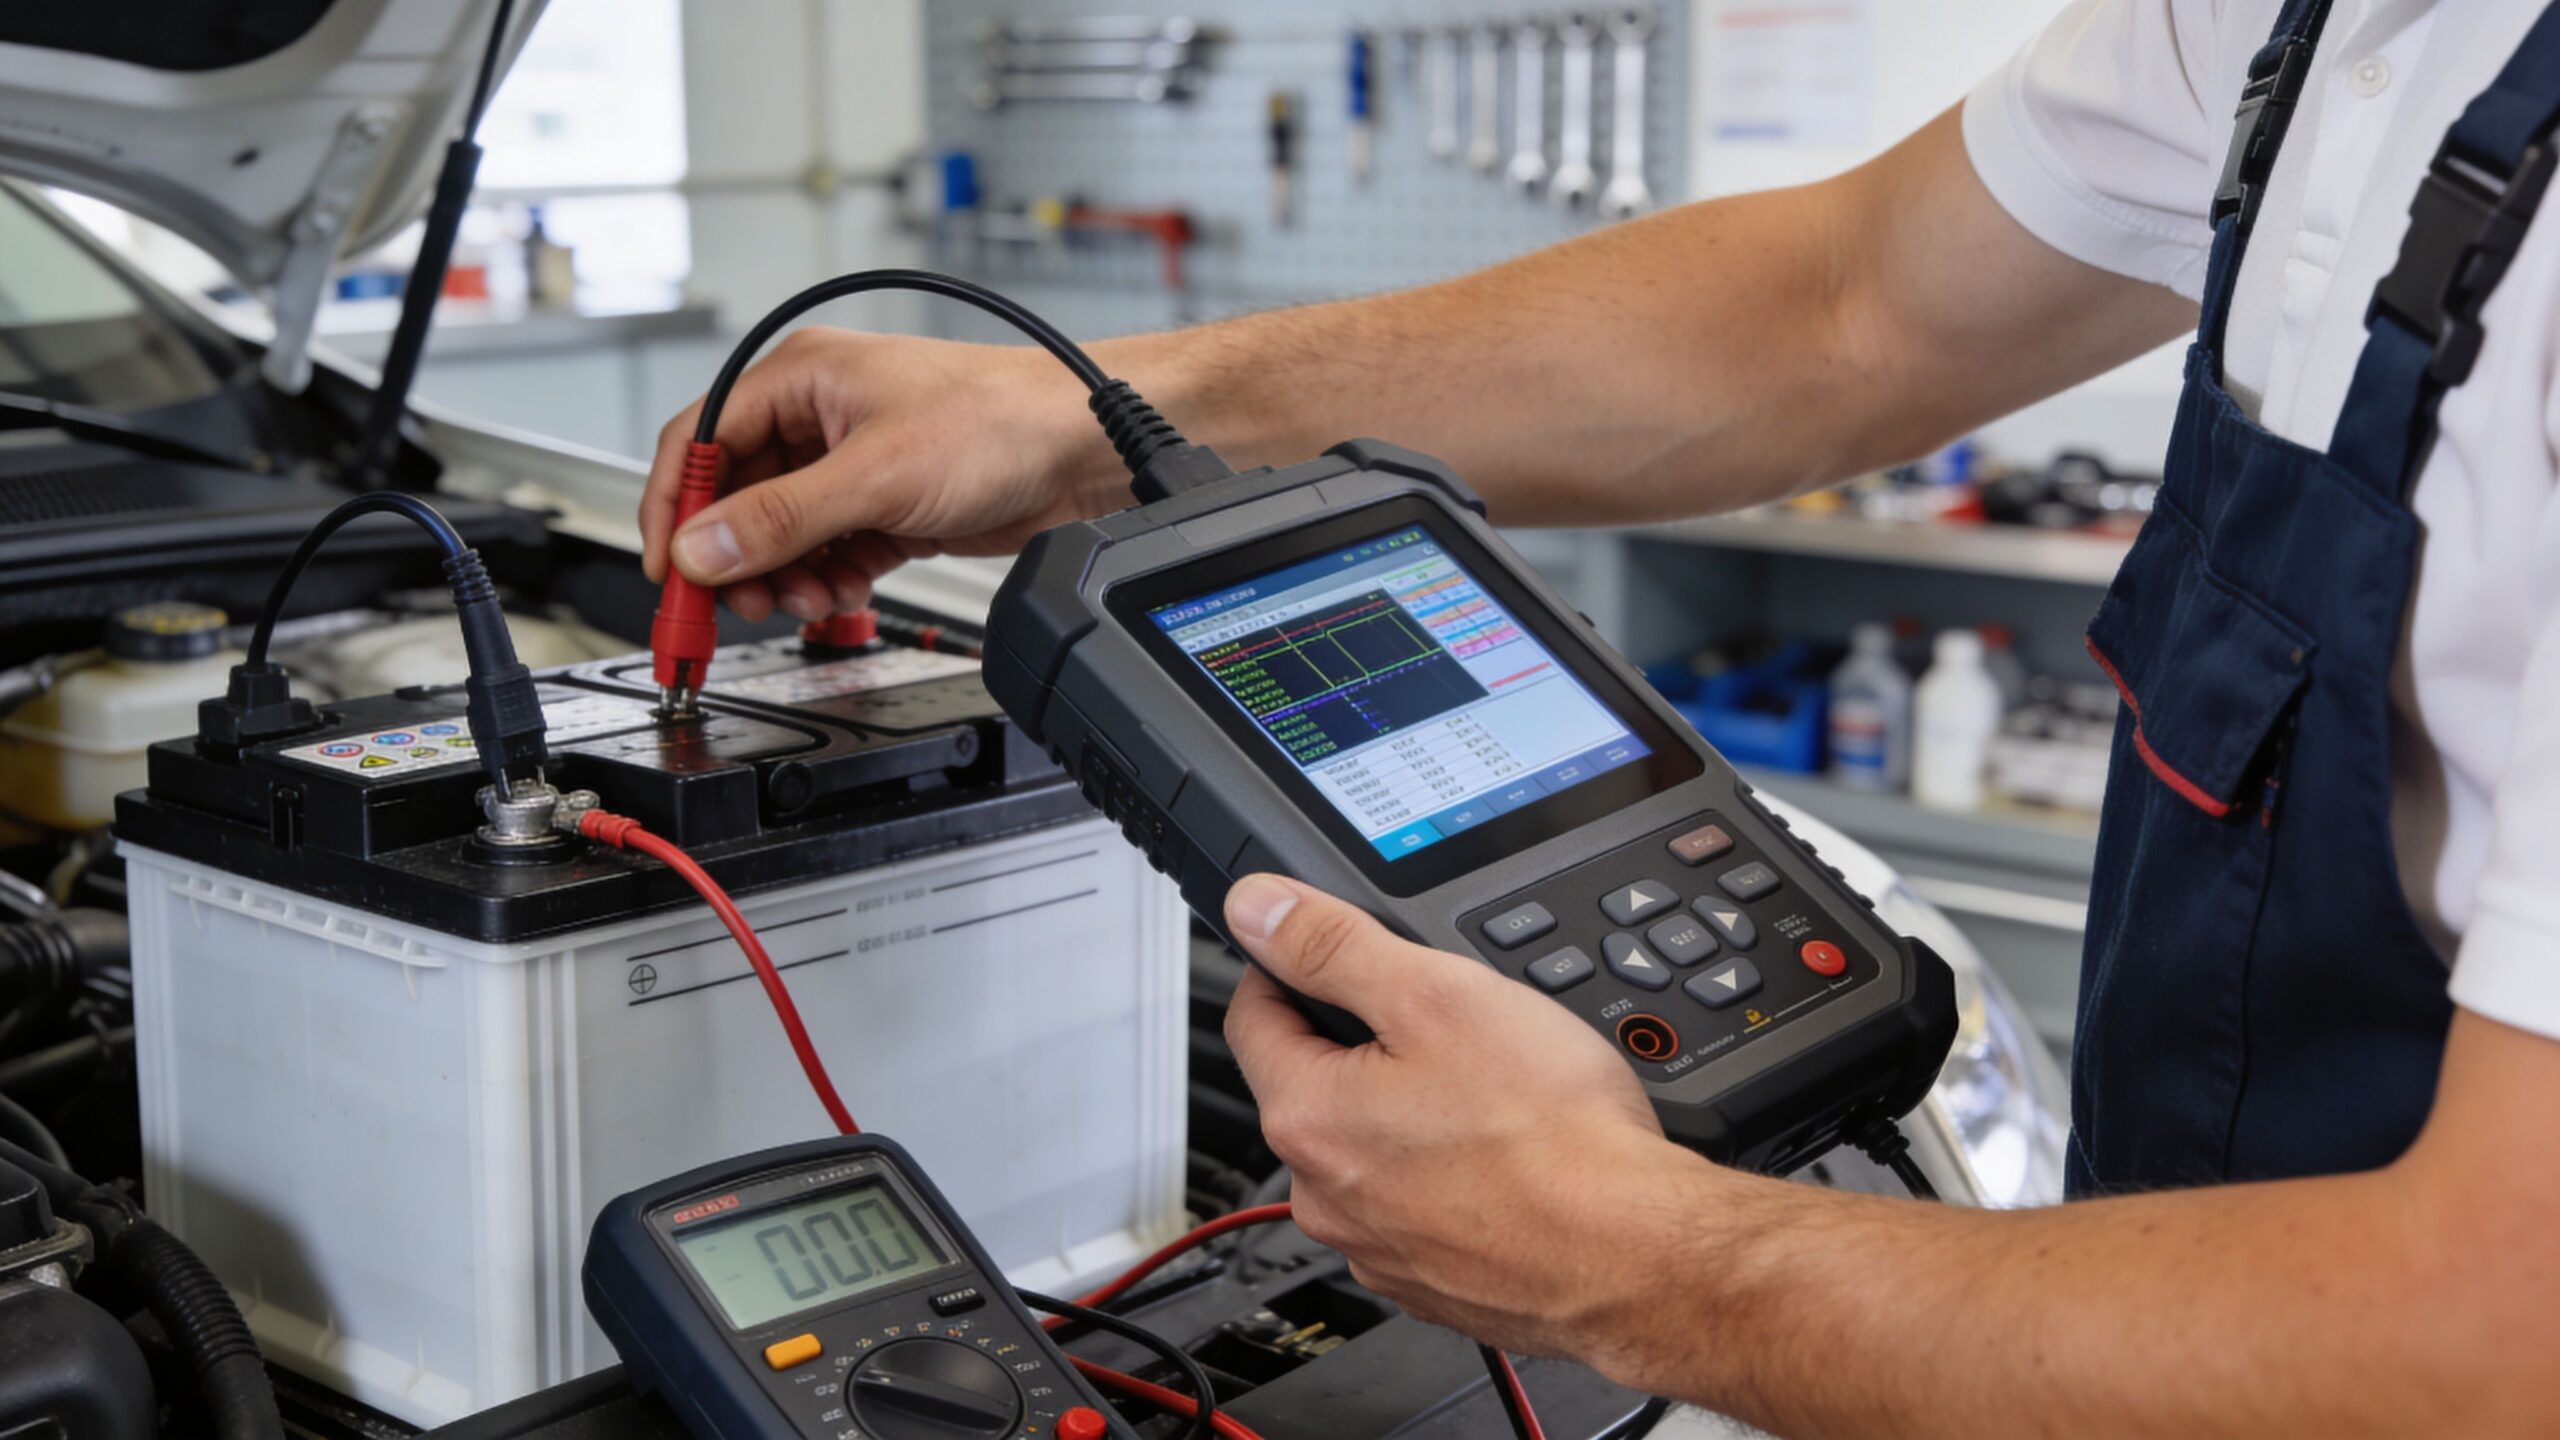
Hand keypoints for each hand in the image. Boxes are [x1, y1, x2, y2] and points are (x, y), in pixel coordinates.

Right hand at [640, 329, 1126, 622]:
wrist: (1081, 451)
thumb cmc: (999, 421)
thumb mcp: (875, 475)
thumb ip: (782, 518)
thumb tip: (702, 549)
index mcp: (800, 379)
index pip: (699, 442)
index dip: (674, 508)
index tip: (668, 570)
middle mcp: (819, 417)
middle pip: (738, 497)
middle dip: (736, 556)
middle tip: (737, 602)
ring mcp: (853, 464)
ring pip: (784, 532)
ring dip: (786, 574)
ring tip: (805, 597)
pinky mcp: (886, 506)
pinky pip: (829, 550)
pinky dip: (829, 577)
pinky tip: (846, 587)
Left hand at [1220, 874, 1712, 1371]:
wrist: (1633, 1254)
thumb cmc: (1551, 1135)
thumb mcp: (1438, 996)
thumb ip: (1333, 946)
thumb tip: (1258, 909)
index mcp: (1307, 1118)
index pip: (1253, 1015)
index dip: (1291, 966)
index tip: (1330, 951)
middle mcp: (1323, 1196)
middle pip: (1313, 1085)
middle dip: (1364, 1044)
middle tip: (1444, 1023)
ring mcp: (1375, 1247)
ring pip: (1369, 1148)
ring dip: (1408, 1114)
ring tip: (1488, 1096)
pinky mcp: (1430, 1281)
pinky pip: (1415, 1206)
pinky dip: (1447, 1177)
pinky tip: (1503, 1158)